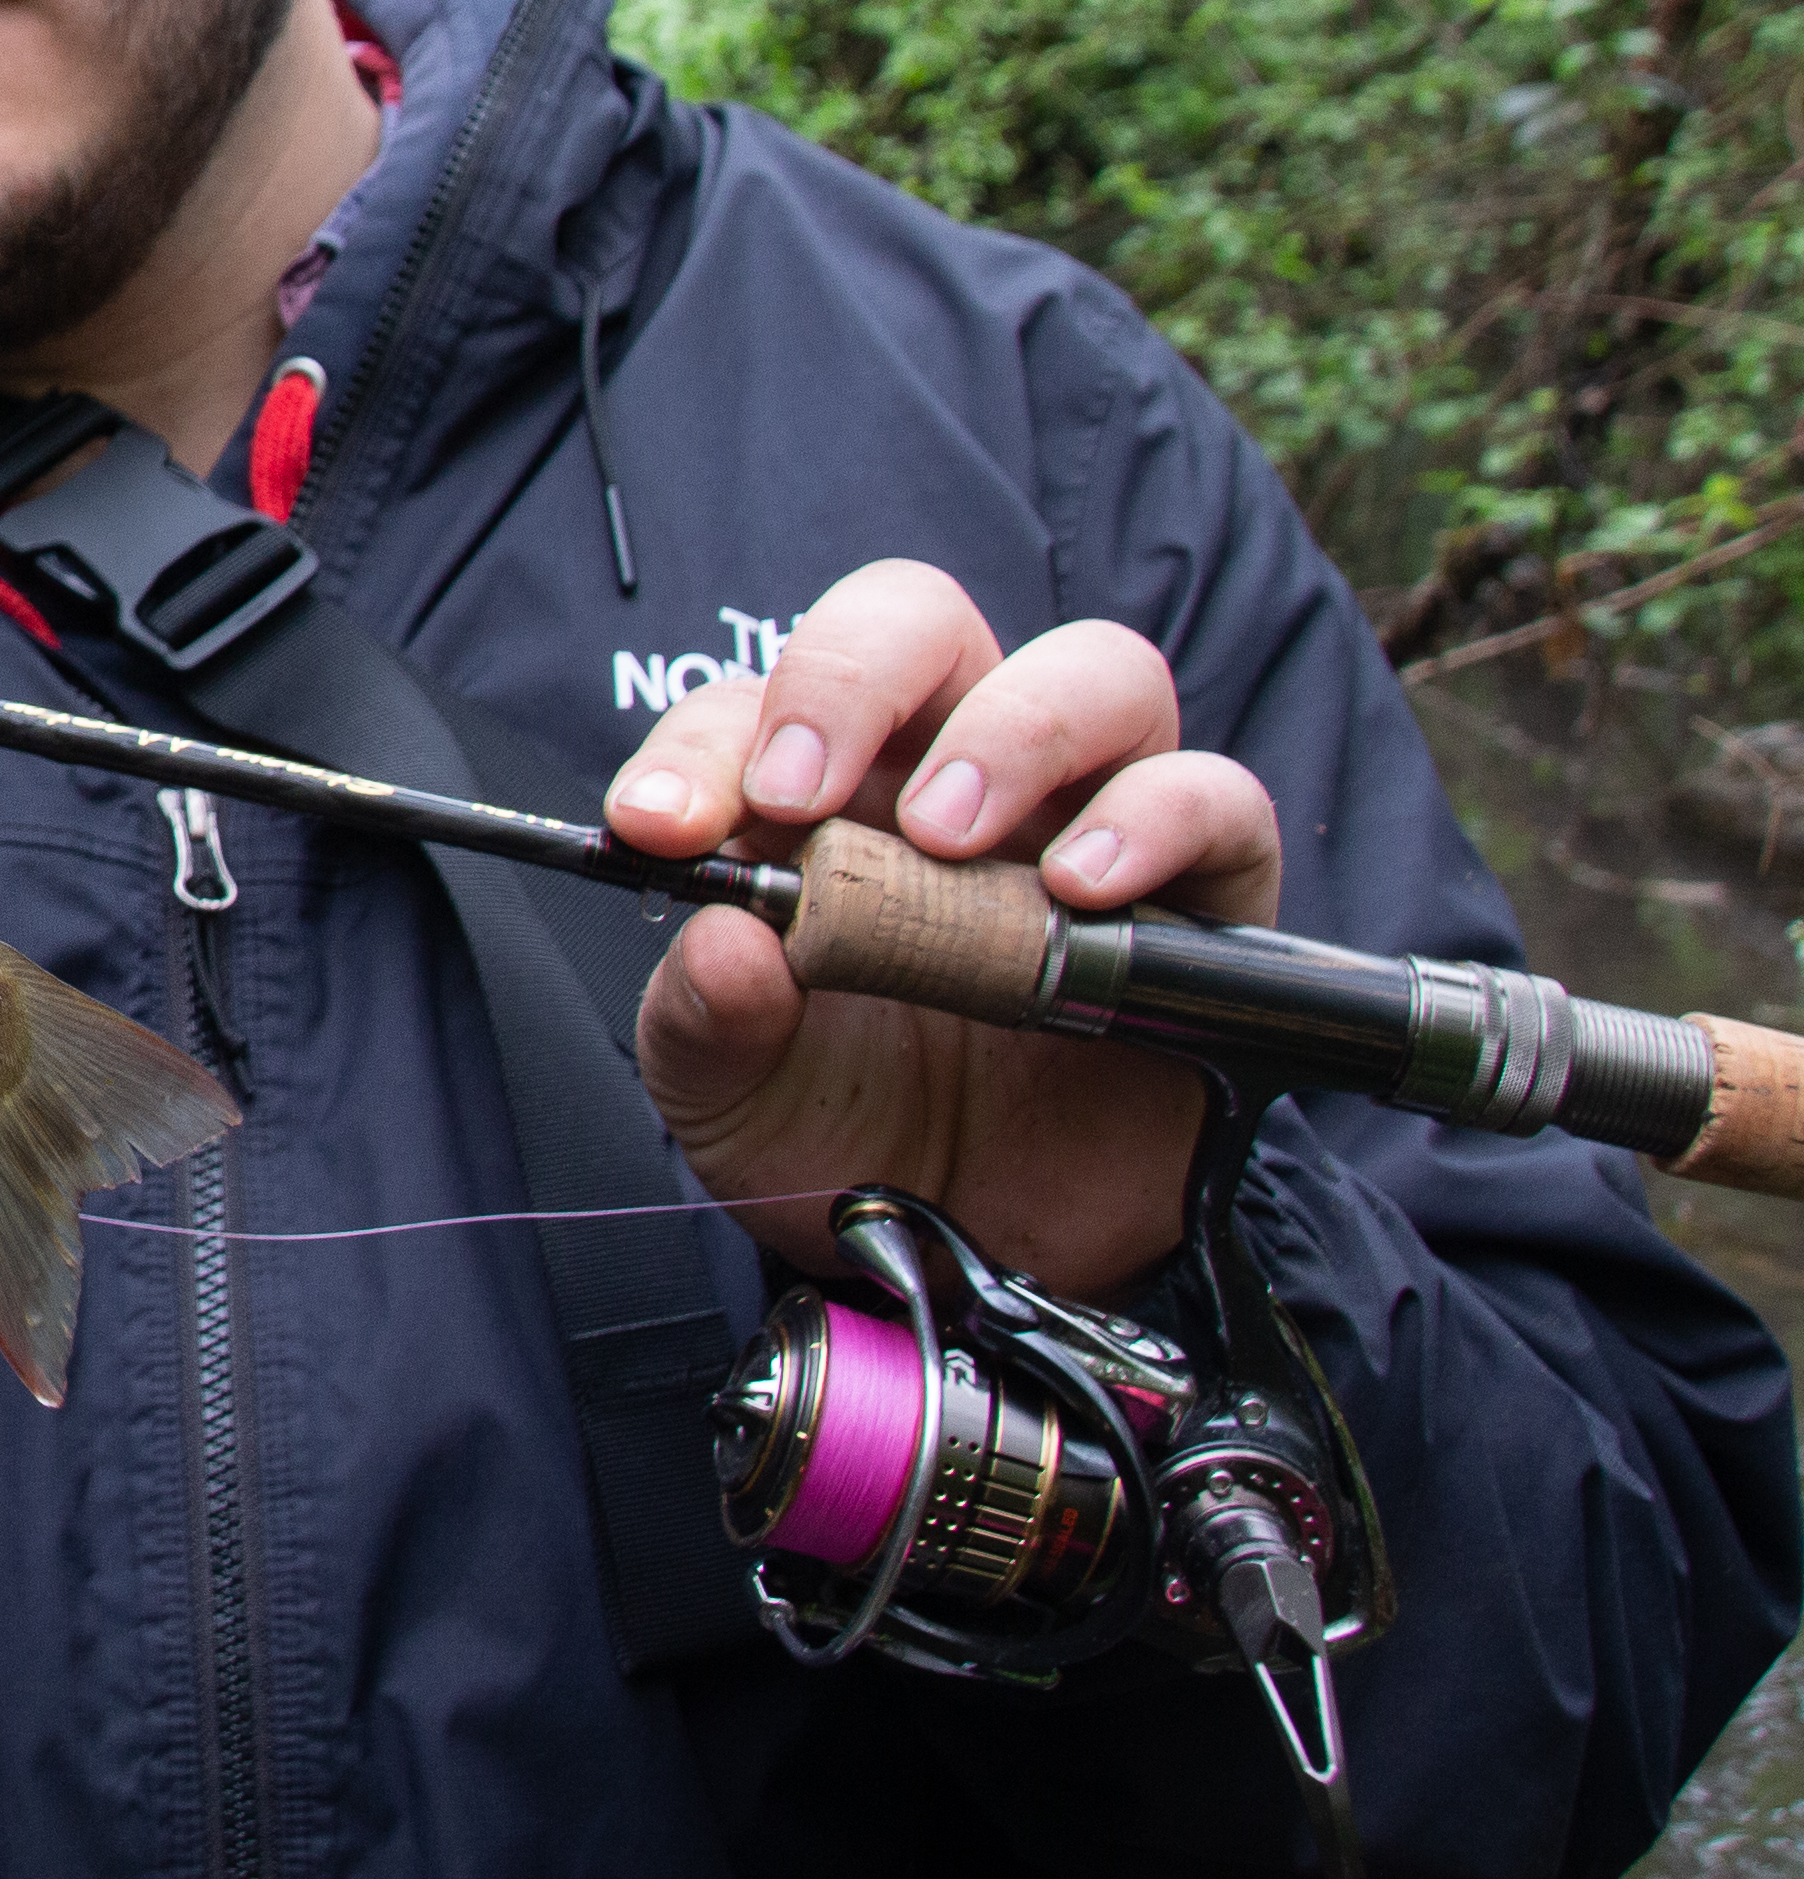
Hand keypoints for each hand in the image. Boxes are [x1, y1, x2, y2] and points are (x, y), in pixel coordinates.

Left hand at [602, 562, 1281, 1297]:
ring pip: (1097, 671)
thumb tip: (726, 944)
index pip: (756, 705)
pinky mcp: (1205, 894)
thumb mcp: (733, 1101)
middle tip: (801, 793)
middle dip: (847, 673)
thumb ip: (705, 1024)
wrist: (986, 1257)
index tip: (660, 827)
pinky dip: (1154, 817)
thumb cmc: (850, 1137)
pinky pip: (1218, 798)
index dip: (703, 746)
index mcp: (822, 797)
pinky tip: (1080, 888)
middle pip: (921, 620)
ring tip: (949, 840)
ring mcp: (1088, 819)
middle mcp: (955, 775)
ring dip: (1014, 730)